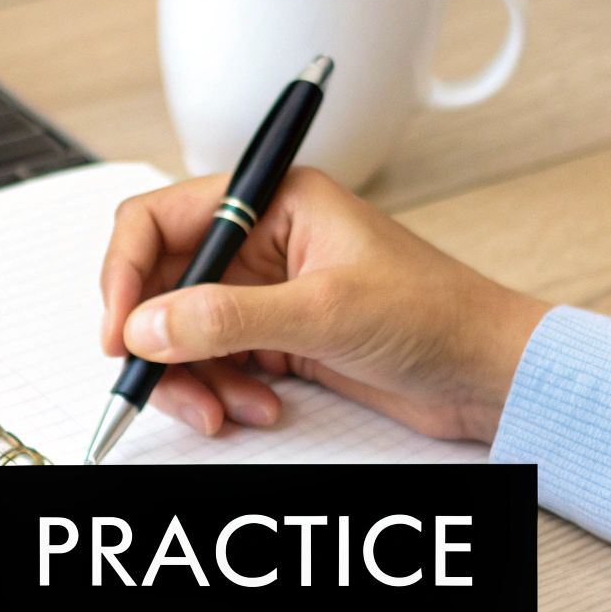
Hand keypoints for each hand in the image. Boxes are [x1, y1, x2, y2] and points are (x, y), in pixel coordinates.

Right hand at [100, 168, 550, 442]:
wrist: (491, 376)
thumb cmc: (438, 317)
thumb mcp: (325, 313)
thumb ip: (227, 319)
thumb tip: (145, 326)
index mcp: (273, 201)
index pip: (160, 220)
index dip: (125, 274)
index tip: (120, 332)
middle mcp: (261, 240)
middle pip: (160, 284)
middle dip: (155, 339)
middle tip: (155, 382)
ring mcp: (265, 292)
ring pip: (180, 332)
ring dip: (190, 377)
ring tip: (223, 410)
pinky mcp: (276, 338)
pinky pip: (214, 364)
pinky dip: (220, 393)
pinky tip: (256, 409)